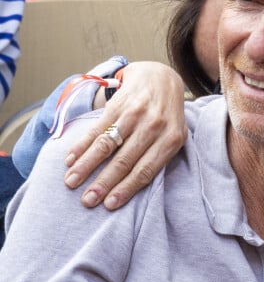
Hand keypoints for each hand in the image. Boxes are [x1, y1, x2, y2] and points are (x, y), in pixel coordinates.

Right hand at [63, 61, 187, 209]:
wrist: (161, 77)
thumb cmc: (166, 116)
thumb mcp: (174, 135)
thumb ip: (160, 157)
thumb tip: (133, 187)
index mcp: (171, 138)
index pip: (146, 169)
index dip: (126, 188)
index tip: (109, 204)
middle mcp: (154, 126)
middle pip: (125, 160)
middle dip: (104, 182)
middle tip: (87, 200)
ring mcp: (136, 113)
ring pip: (107, 144)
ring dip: (86, 165)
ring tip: (71, 181)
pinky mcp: (119, 104)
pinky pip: (97, 127)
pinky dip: (82, 144)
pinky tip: (71, 158)